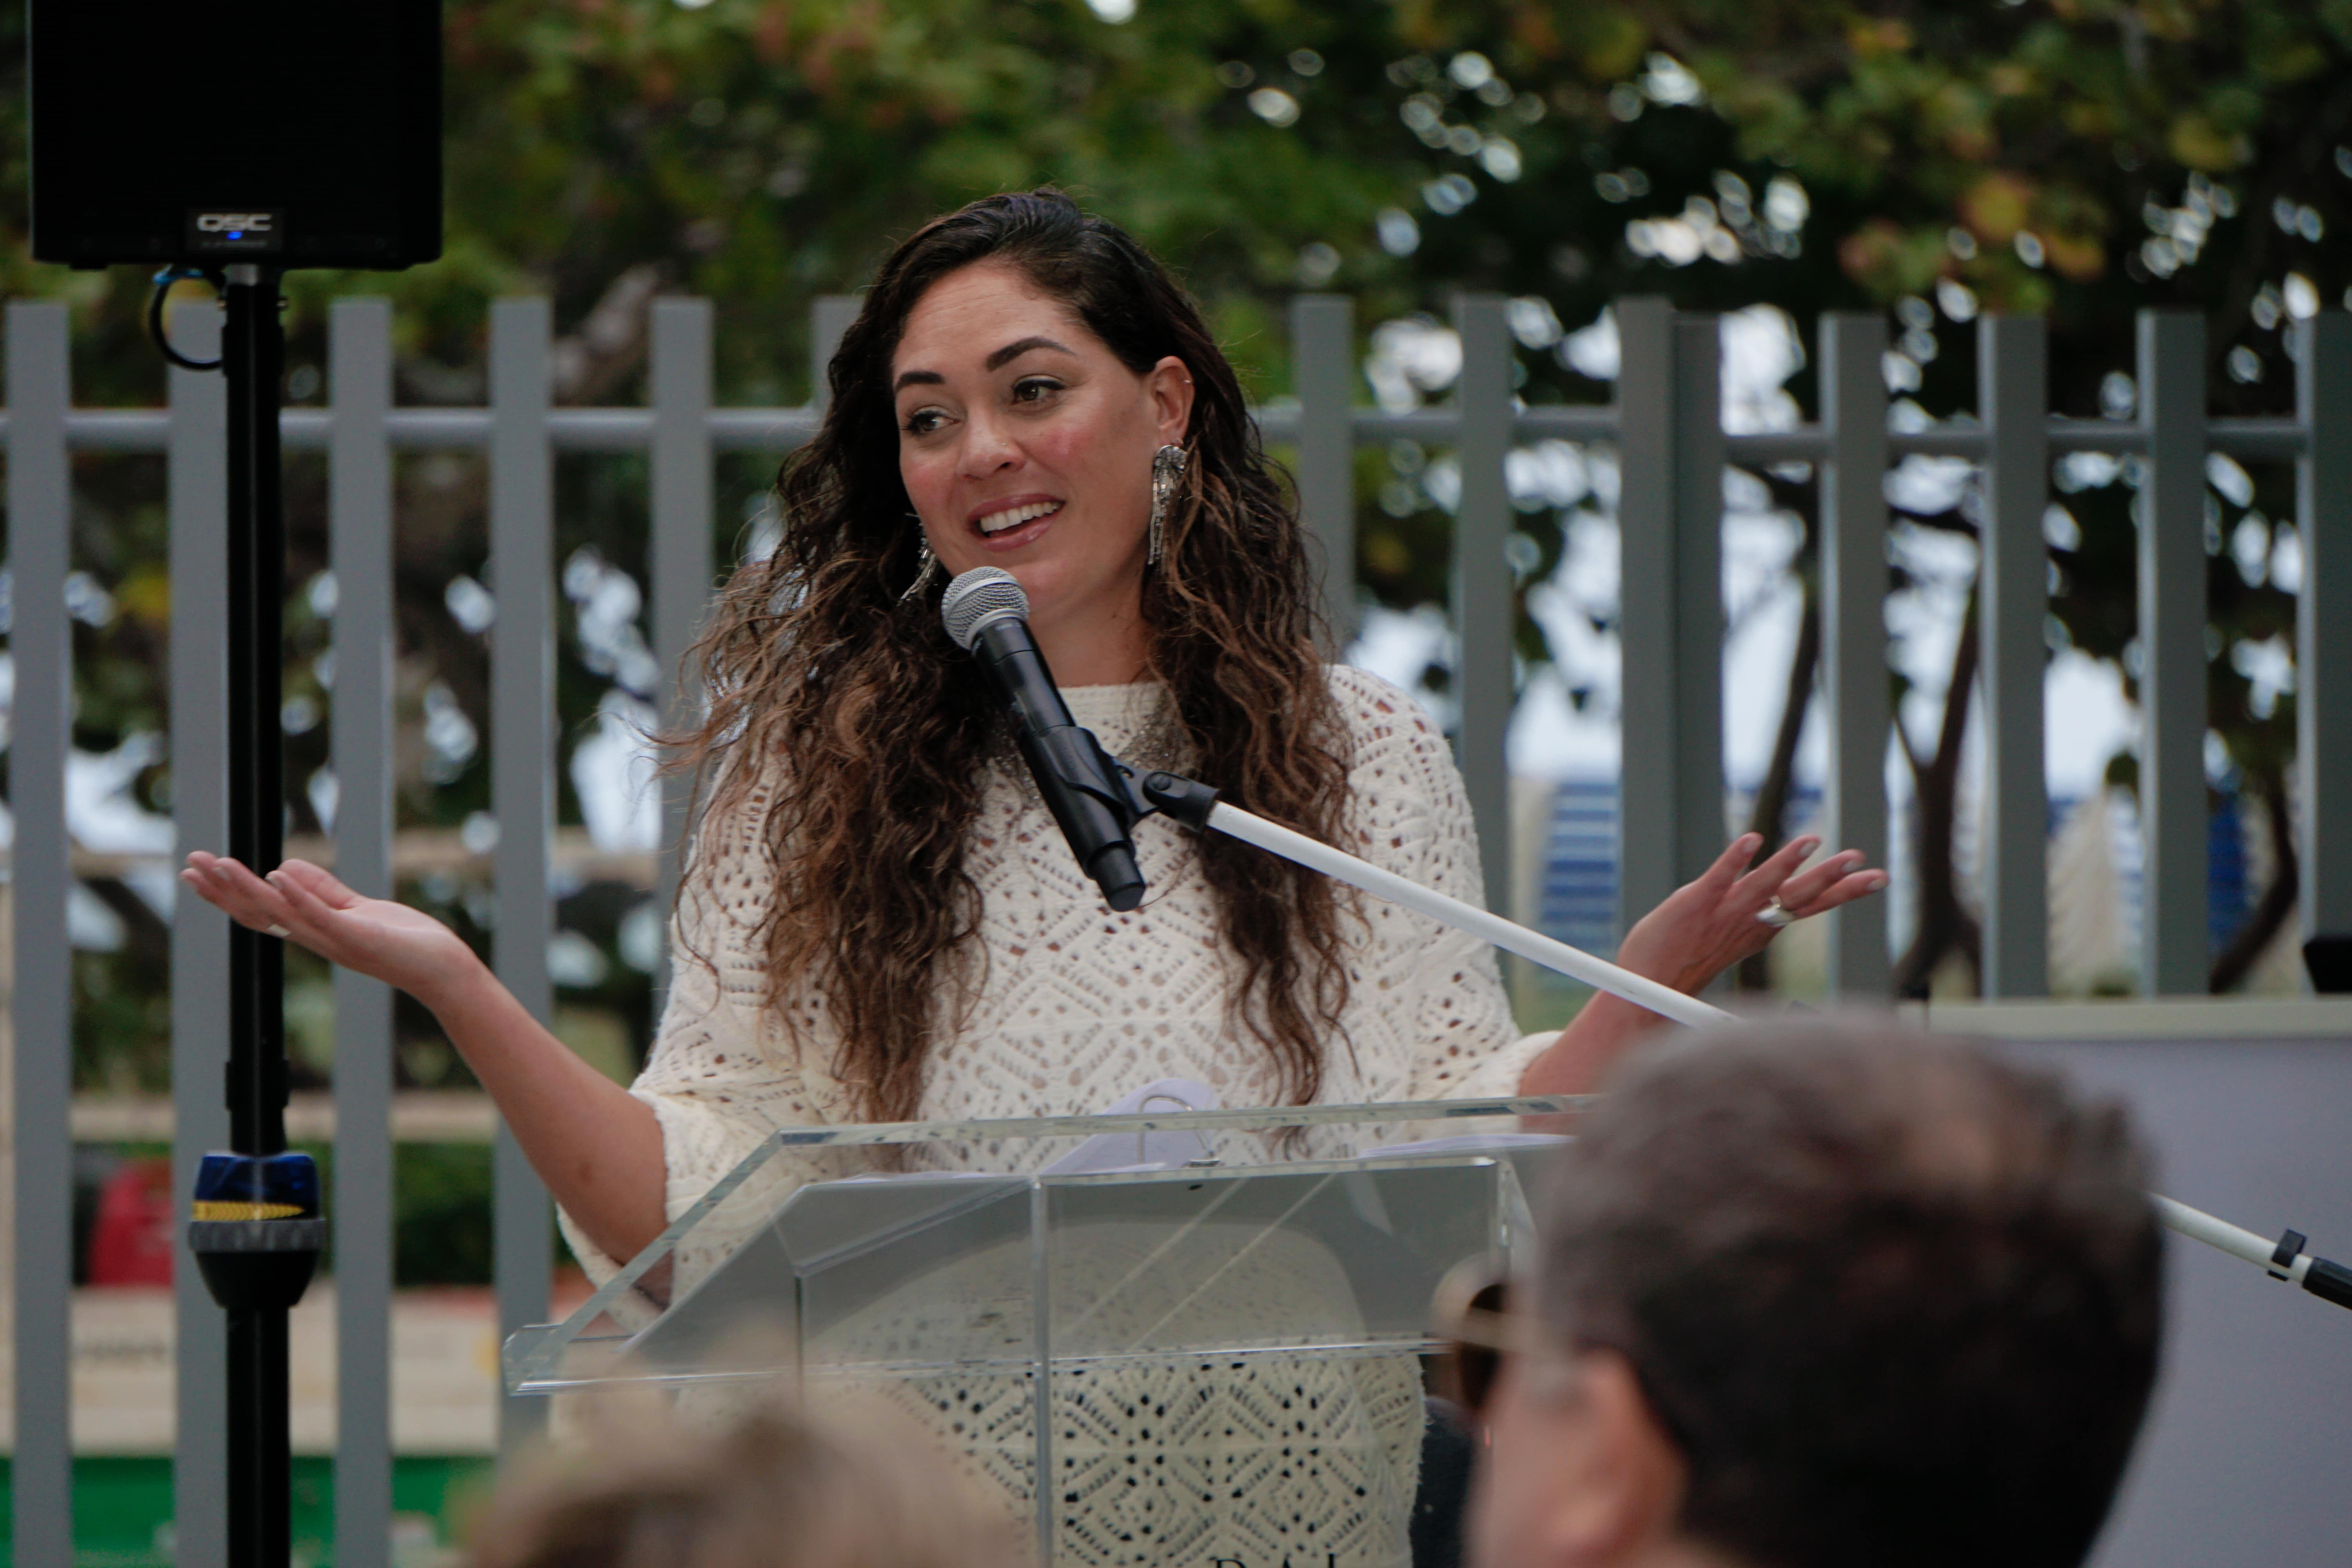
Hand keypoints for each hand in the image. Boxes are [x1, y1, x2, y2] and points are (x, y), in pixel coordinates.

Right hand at [180, 852, 484, 1008]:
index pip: (259, 911)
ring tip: (221, 864)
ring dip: (249, 889)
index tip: (197, 871)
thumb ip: (322, 891)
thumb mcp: (356, 909)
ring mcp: (335, 939)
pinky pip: (323, 916)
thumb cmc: (403, 940)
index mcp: (313, 931)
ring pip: (281, 914)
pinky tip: (279, 876)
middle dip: (223, 891)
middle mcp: (316, 938)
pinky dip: (301, 896)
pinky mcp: (358, 936)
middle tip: (190, 865)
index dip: (226, 893)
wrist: (441, 969)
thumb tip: (282, 869)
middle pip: (259, 914)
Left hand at [1613, 833, 1886, 994]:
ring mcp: (1722, 911)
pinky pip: (1718, 878)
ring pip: (1763, 884)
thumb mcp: (1733, 938)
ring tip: (1811, 841)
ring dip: (1787, 863)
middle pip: (1798, 897)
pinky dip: (1735, 859)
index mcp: (1761, 927)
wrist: (1645, 982)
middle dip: (1830, 878)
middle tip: (1862, 861)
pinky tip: (1751, 840)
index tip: (1879, 877)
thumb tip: (1783, 907)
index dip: (1843, 890)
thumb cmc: (1686, 959)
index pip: (1810, 904)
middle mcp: (1748, 918)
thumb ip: (1757, 919)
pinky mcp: (1694, 902)